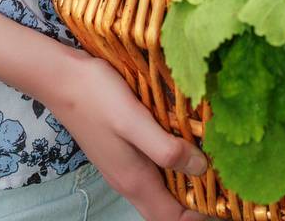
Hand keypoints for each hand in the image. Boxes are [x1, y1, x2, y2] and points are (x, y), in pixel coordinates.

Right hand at [45, 52, 208, 218]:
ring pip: (160, 188)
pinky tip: (181, 140)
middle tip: (222, 179)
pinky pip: (151, 168)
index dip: (200, 216)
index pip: (173, 219)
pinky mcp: (121, 149)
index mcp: (135, 181)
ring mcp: (123, 165)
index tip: (223, 197)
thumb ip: (165, 148)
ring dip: (184, 181)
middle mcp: (129, 180)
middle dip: (194, 202)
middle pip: (167, 208)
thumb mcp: (134, 120)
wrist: (60, 77)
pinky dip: (170, 162)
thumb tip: (201, 168)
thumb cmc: (97, 96)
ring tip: (209, 158)